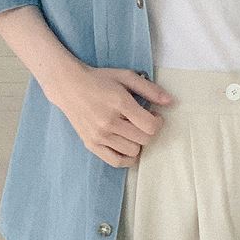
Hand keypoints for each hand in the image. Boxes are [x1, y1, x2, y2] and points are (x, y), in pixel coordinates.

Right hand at [48, 64, 174, 167]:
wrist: (69, 86)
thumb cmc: (100, 79)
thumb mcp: (126, 77)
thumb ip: (150, 89)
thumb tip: (171, 102)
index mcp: (119, 103)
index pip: (150, 126)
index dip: (158, 122)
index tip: (154, 115)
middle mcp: (109, 122)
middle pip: (144, 139)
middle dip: (149, 131)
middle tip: (143, 121)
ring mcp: (99, 136)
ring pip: (133, 151)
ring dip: (138, 142)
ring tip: (132, 130)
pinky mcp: (91, 144)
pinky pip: (116, 161)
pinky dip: (127, 158)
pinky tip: (128, 146)